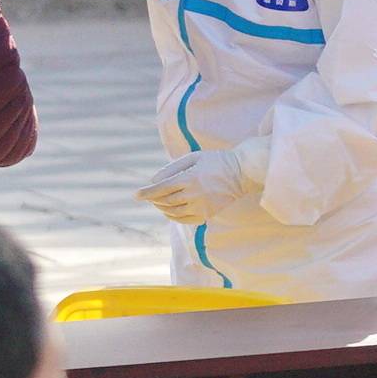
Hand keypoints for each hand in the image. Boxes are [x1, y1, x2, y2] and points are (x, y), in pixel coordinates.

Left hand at [137, 145, 254, 225]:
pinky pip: (184, 220)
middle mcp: (194, 194)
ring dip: (162, 208)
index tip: (135, 195)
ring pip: (173, 212)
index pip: (161, 188)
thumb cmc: (215, 161)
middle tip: (148, 196)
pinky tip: (169, 210)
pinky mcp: (207, 215)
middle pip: (165, 201)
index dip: (147, 193)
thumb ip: (172, 168)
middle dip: (153, 199)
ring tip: (158, 202)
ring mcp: (201, 207)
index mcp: (189, 178)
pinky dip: (173, 216)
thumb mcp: (193, 157)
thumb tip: (154, 181)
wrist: (241, 173)